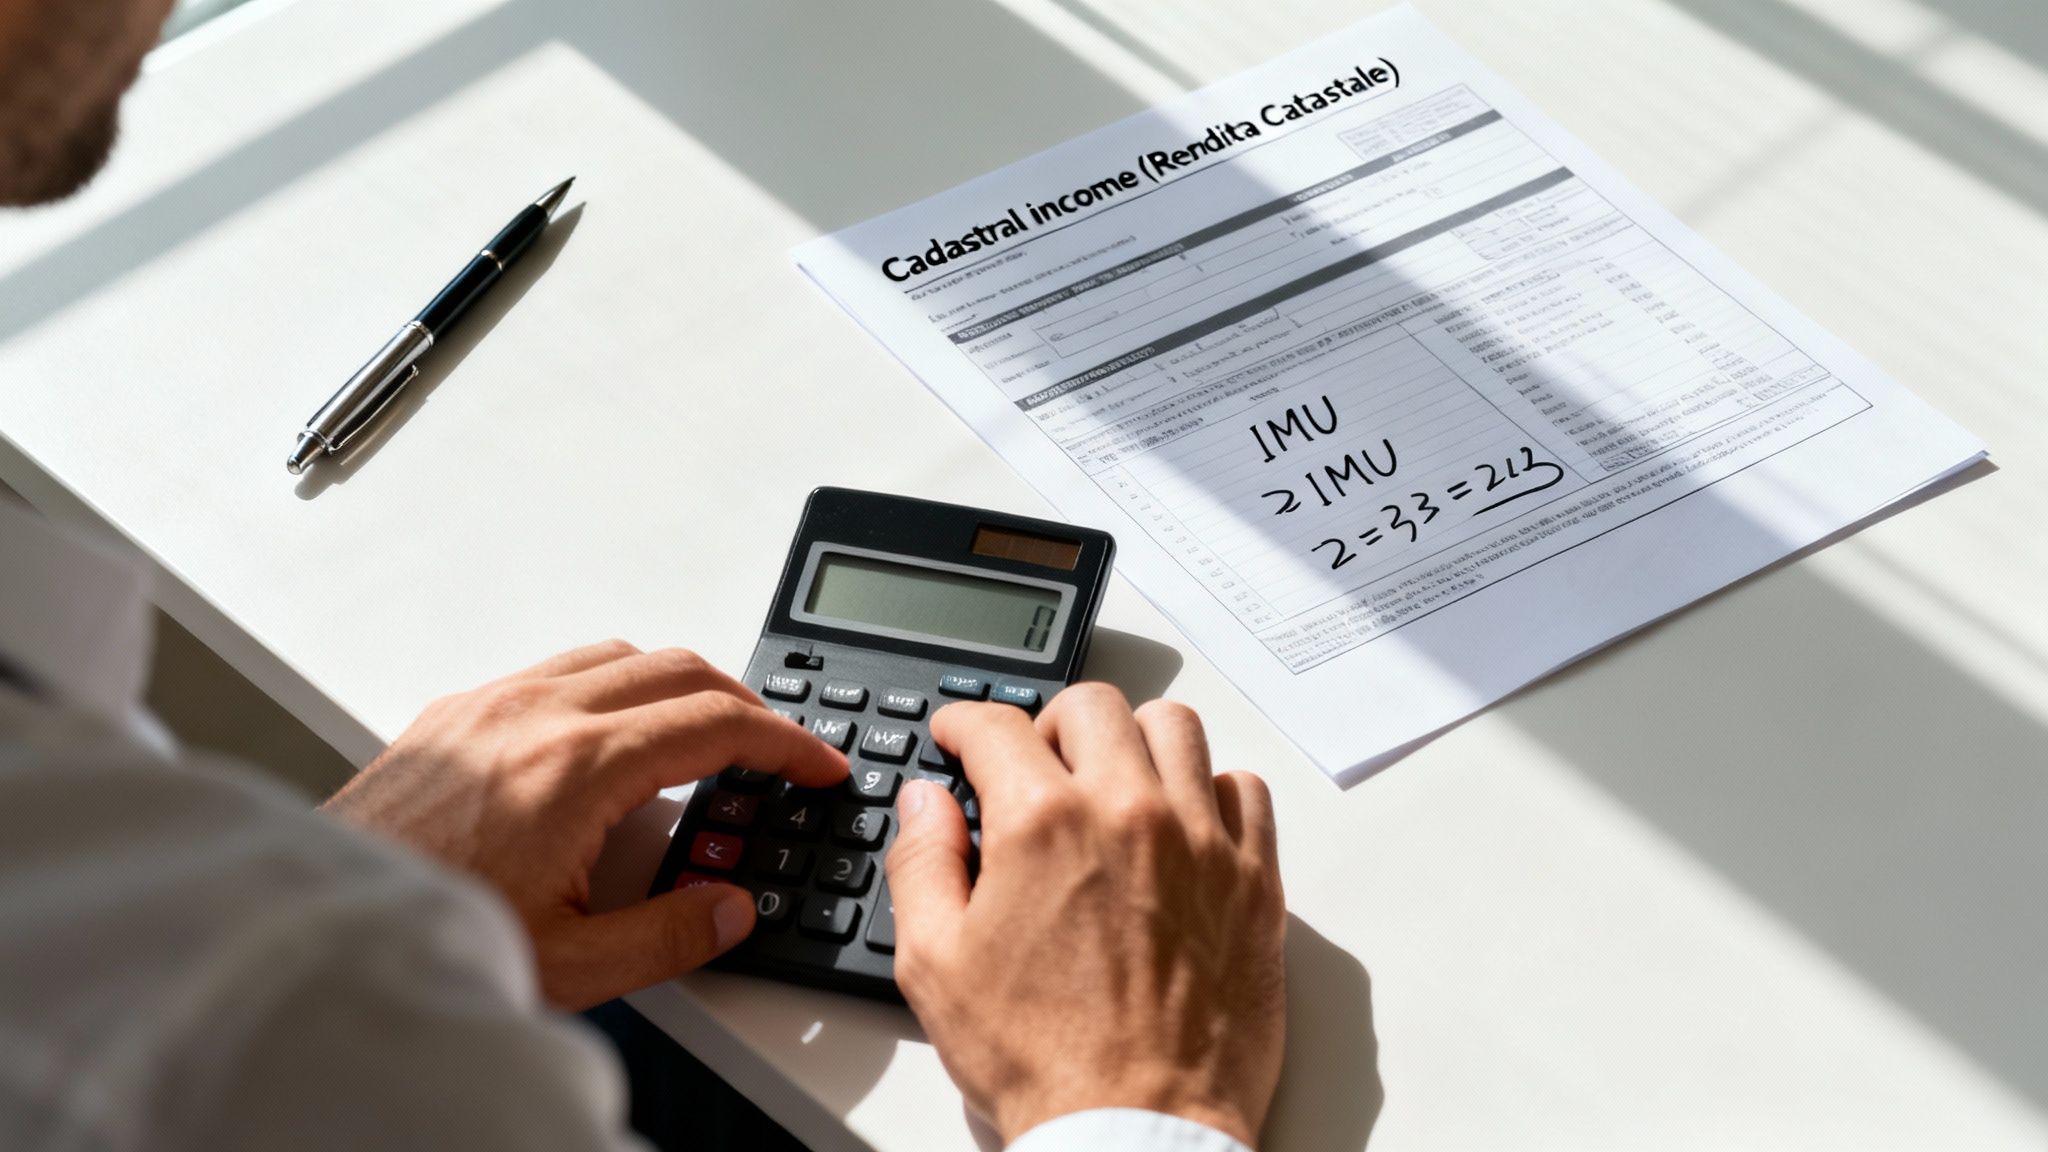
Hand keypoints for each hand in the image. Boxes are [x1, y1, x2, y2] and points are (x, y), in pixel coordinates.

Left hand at [322, 641, 846, 1009]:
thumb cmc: (421, 935)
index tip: (816, 762)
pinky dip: (612, 686)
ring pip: (616, 656)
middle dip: (745, 702)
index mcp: (577, 769)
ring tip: (705, 733)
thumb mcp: (571, 966)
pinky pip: (556, 669)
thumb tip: (730, 907)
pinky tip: (612, 737)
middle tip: (777, 747)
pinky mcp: (451, 714)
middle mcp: (535, 716)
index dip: (785, 741)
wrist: (312, 932)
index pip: (716, 725)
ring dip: (678, 684)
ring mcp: (489, 705)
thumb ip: (670, 933)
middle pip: (677, 669)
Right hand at [886, 685, 1285, 1146]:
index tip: (960, 734)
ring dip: (1133, 740)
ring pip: (1175, 728)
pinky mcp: (1254, 881)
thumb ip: (923, 864)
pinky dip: (1210, 790)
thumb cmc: (1043, 1062)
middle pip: (1091, 706)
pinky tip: (1182, 821)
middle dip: (1047, 723)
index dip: (963, 722)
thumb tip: (925, 805)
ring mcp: (1201, 842)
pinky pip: (1245, 790)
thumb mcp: (936, 965)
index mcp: (1043, 825)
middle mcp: (1128, 813)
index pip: (995, 725)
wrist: (1134, 1130)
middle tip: (1033, 762)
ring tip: (1110, 779)